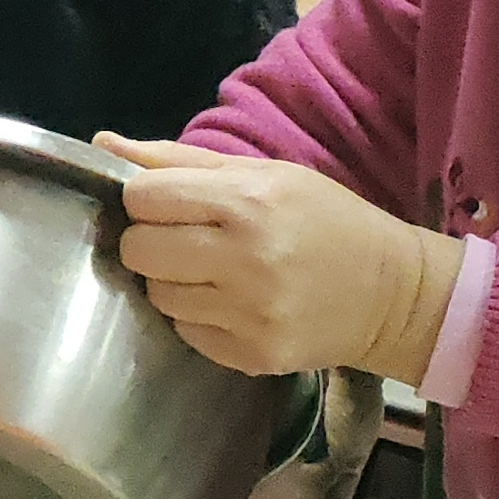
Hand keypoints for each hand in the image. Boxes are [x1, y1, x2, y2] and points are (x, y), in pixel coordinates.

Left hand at [96, 138, 459, 383]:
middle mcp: (246, 259)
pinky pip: (184, 332)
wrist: (394, 294)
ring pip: (157, 295)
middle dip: (150, 242)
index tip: (167, 204)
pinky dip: (196, 317)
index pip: (143, 198)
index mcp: (249, 202)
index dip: (145, 200)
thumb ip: (179, 160)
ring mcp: (249, 314)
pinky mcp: (251, 355)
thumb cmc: (324, 220)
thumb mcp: (263, 173)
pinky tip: (231, 303)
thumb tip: (104, 143)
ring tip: (213, 272)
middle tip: (184, 240)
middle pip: (138, 250)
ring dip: (173, 281)